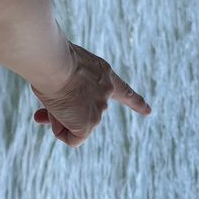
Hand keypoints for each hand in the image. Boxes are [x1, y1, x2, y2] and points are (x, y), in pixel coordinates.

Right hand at [30, 43, 150, 146]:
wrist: (54, 62)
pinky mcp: (89, 123)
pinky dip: (59, 130)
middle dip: (65, 112)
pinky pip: (72, 139)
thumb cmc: (52, 60)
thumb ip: (65, 94)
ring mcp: (100, 109)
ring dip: (58, 114)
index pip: (123, 91)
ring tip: (54, 96)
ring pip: (74, 124)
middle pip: (83, 112)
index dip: (136, 102)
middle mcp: (107, 92)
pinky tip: (56, 112)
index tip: (149, 111)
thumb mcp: (63, 73)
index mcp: (103, 74)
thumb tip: (55, 116)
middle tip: (49, 99)